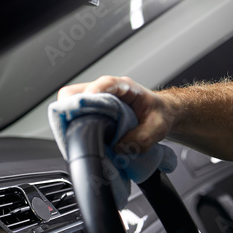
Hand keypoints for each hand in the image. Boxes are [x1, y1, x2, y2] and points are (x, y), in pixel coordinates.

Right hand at [57, 75, 177, 151]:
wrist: (162, 114)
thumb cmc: (160, 114)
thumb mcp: (159, 128)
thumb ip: (143, 138)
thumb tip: (119, 148)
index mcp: (125, 87)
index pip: (106, 84)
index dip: (94, 92)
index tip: (86, 103)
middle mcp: (106, 90)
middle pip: (76, 92)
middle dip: (70, 109)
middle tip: (73, 130)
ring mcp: (96, 100)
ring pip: (71, 104)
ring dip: (70, 120)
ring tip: (76, 137)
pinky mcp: (92, 111)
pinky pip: (74, 114)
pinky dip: (73, 126)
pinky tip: (80, 138)